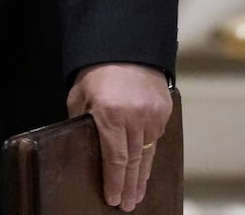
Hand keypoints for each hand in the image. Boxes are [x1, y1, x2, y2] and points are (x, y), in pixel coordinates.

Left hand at [65, 62, 171, 210]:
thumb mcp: (79, 95)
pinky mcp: (164, 111)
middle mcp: (135, 117)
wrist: (126, 45)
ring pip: (148, 154)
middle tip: (127, 205)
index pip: (115, 159)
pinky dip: (150, 155)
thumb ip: (81, 121)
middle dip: (129, 186)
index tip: (113, 199)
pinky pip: (156, 139)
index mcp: (110, 114)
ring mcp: (153, 115)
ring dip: (141, 176)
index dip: (114, 182)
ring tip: (137, 194)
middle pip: (133, 162)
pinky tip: (144, 167)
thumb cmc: (97, 70)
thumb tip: (84, 144)